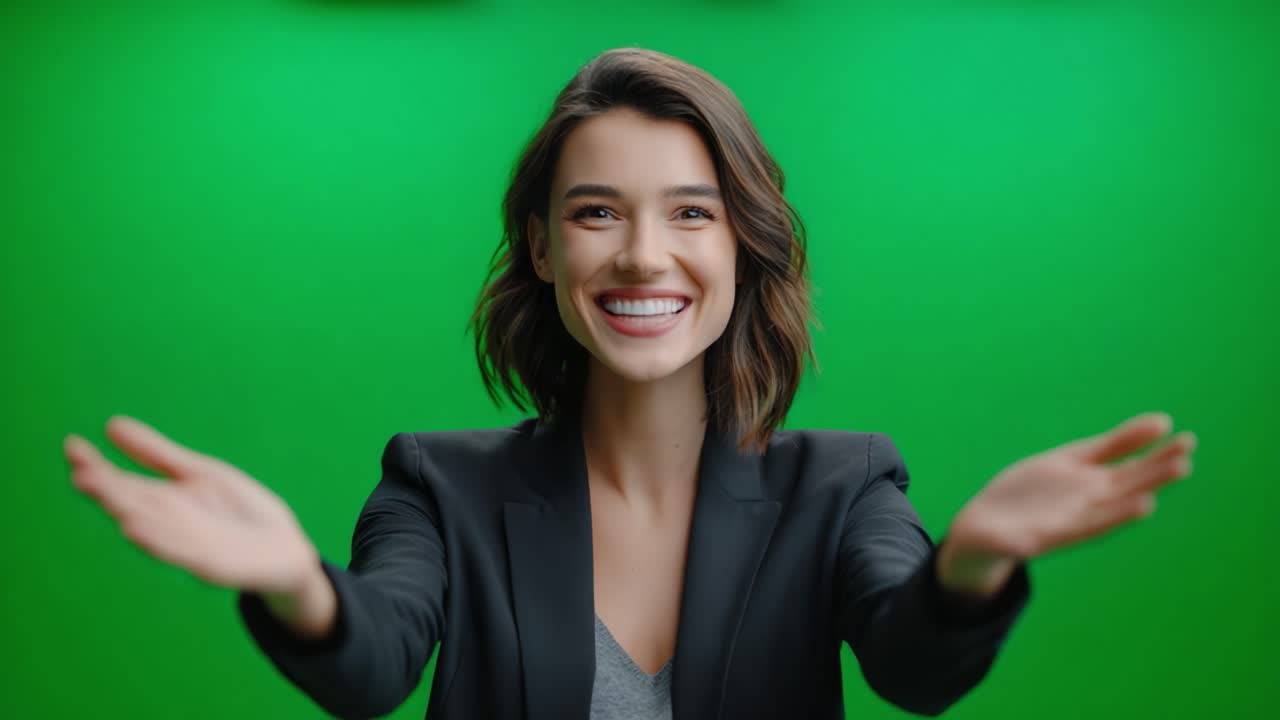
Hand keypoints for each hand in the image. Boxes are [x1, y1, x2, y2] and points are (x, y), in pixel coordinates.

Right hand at [65, 415, 320, 597]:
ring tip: (110, 499)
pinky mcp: (213, 565)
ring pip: (153, 530)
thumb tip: (110, 425)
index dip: (96, 467)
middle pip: (132, 505)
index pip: (122, 482)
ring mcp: (189, 545)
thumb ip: (157, 454)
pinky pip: (183, 553)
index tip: (72, 445)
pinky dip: (161, 541)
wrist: (284, 548)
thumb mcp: (199, 473)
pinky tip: (139, 527)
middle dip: (107, 492)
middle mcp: (169, 523)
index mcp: (163, 501)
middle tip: (80, 473)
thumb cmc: (238, 511)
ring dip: (130, 516)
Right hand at [938, 412, 1196, 596]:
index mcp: (1066, 531)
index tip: (1146, 505)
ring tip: (1186, 442)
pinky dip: (1132, 436)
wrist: (992, 526)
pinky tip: (1159, 424)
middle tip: (1183, 464)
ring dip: (1156, 457)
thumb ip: (1009, 544)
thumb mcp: (996, 545)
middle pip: (1124, 492)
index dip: (1121, 514)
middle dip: (1152, 479)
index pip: (1100, 522)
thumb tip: (1019, 548)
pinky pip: (1108, 447)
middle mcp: (1083, 508)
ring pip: (1127, 469)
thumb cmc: (993, 541)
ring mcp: (1083, 484)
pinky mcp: (1073, 462)